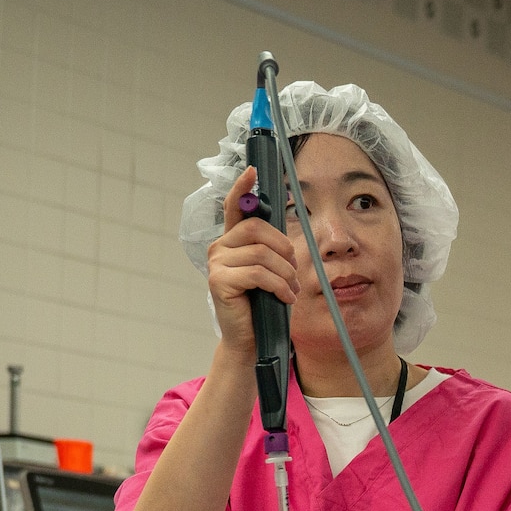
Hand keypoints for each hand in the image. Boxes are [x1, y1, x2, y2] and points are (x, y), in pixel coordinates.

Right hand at [207, 166, 298, 356]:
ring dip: (285, 273)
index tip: (254, 171)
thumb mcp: (269, 271)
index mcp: (232, 240)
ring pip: (261, 254)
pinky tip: (284, 297)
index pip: (235, 206)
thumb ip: (271, 249)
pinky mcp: (219, 281)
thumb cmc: (261, 304)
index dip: (243, 187)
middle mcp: (220, 247)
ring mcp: (216, 264)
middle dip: (283, 248)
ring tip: (290, 289)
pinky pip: (257, 274)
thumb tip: (285, 234)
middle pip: (256, 229)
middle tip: (293, 270)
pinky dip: (278, 286)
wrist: (249, 339)